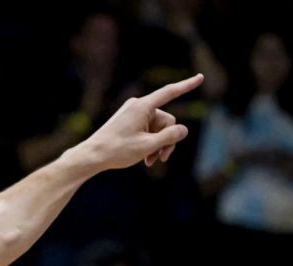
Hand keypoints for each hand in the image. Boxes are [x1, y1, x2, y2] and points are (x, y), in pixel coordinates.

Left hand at [82, 74, 203, 170]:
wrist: (91, 156)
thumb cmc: (117, 150)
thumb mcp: (148, 146)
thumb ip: (170, 137)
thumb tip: (184, 130)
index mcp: (142, 106)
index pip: (170, 93)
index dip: (187, 86)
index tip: (201, 77)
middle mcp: (138, 105)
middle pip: (166, 120)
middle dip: (167, 139)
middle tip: (161, 158)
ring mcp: (132, 113)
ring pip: (157, 128)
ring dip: (157, 145)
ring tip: (150, 161)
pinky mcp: (128, 122)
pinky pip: (147, 130)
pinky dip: (148, 143)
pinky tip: (145, 158)